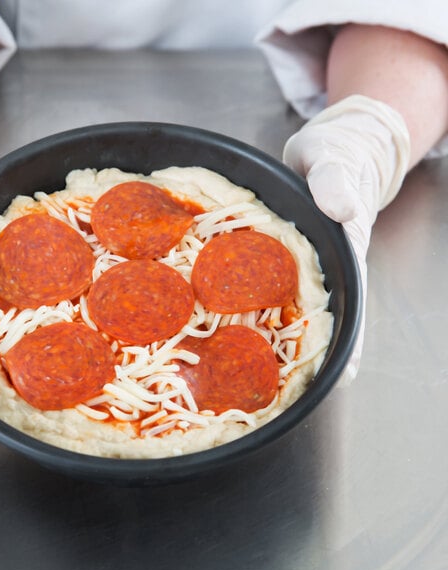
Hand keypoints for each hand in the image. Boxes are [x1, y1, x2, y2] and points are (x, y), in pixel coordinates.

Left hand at [283, 95, 410, 384]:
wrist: (327, 149)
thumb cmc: (336, 153)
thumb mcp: (334, 158)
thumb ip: (336, 180)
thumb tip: (341, 210)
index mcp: (344, 243)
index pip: (351, 297)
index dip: (346, 337)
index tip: (343, 374)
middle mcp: (329, 258)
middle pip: (329, 311)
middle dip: (321, 350)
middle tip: (309, 391)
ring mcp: (306, 259)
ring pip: (302, 304)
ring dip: (292, 335)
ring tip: (274, 375)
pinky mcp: (286, 253)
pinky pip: (276, 285)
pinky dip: (265, 307)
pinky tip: (247, 329)